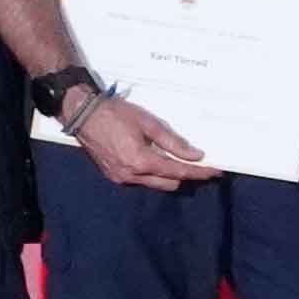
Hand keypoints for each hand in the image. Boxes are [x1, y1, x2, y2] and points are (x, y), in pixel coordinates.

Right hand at [69, 92, 215, 192]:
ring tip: (179, 161)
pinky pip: (140, 180)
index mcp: (141, 162)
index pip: (179, 172)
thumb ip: (173, 142)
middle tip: (199, 165)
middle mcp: (131, 176)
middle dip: (185, 175)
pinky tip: (156, 160)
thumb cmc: (115, 114)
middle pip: (170, 183)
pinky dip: (152, 173)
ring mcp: (120, 178)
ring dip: (169, 175)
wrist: (82, 114)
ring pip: (155, 184)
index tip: (215, 172)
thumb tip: (196, 155)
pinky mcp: (113, 176)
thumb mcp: (148, 123)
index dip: (199, 172)